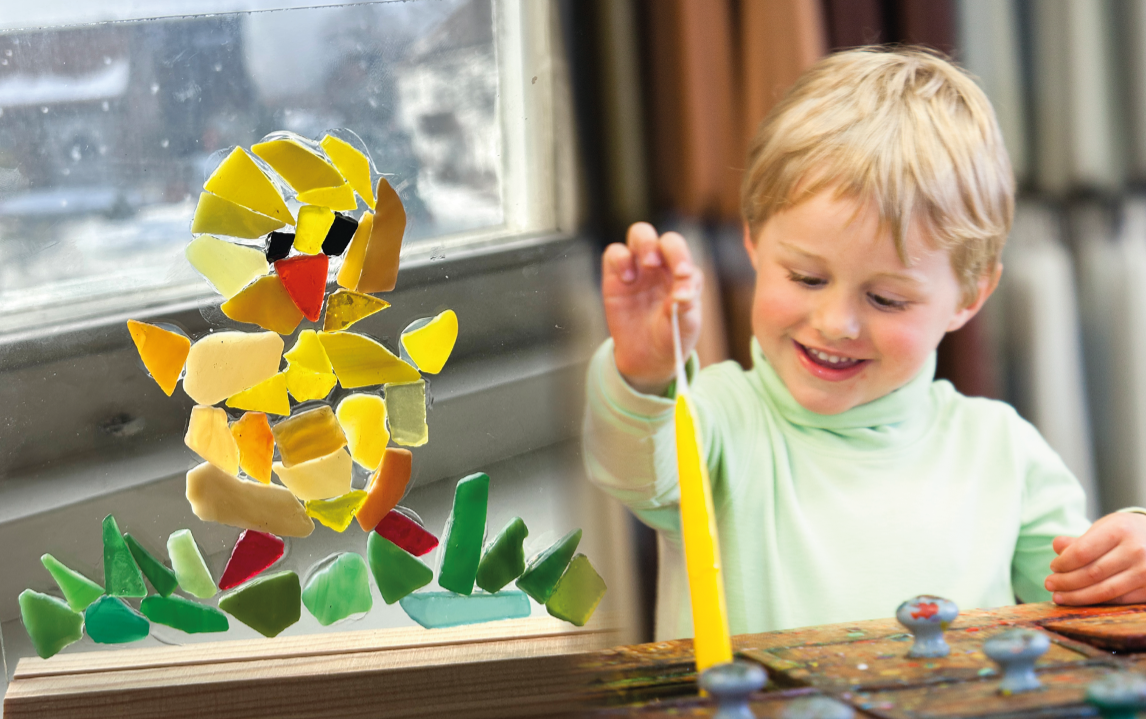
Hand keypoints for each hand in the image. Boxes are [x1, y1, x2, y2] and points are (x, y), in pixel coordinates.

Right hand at [602, 222, 703, 394]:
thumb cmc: (671, 337)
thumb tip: (682, 293)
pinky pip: (614, 252)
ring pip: (640, 234)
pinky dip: (620, 259)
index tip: (682, 275)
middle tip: (659, 264)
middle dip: (666, 247)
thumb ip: (685, 309)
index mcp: (682, 274)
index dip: (682, 259)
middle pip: (666, 239)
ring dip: (645, 243)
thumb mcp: (684, 327)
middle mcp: (663, 266)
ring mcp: (639, 268)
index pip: (684, 255)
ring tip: (646, 265)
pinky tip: (627, 280)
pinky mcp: (616, 275)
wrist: (647, 357)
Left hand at [1045, 512, 1145, 604]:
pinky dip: (1097, 602)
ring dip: (1077, 597)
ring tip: (1059, 596)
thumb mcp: (1106, 527)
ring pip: (1104, 591)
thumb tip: (1056, 546)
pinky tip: (1083, 601)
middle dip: (1065, 582)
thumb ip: (1081, 540)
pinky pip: (1119, 600)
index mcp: (1119, 530)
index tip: (1053, 567)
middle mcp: (1135, 550)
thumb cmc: (1129, 533)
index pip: (1082, 552)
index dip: (1063, 563)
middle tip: (1049, 584)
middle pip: (1091, 573)